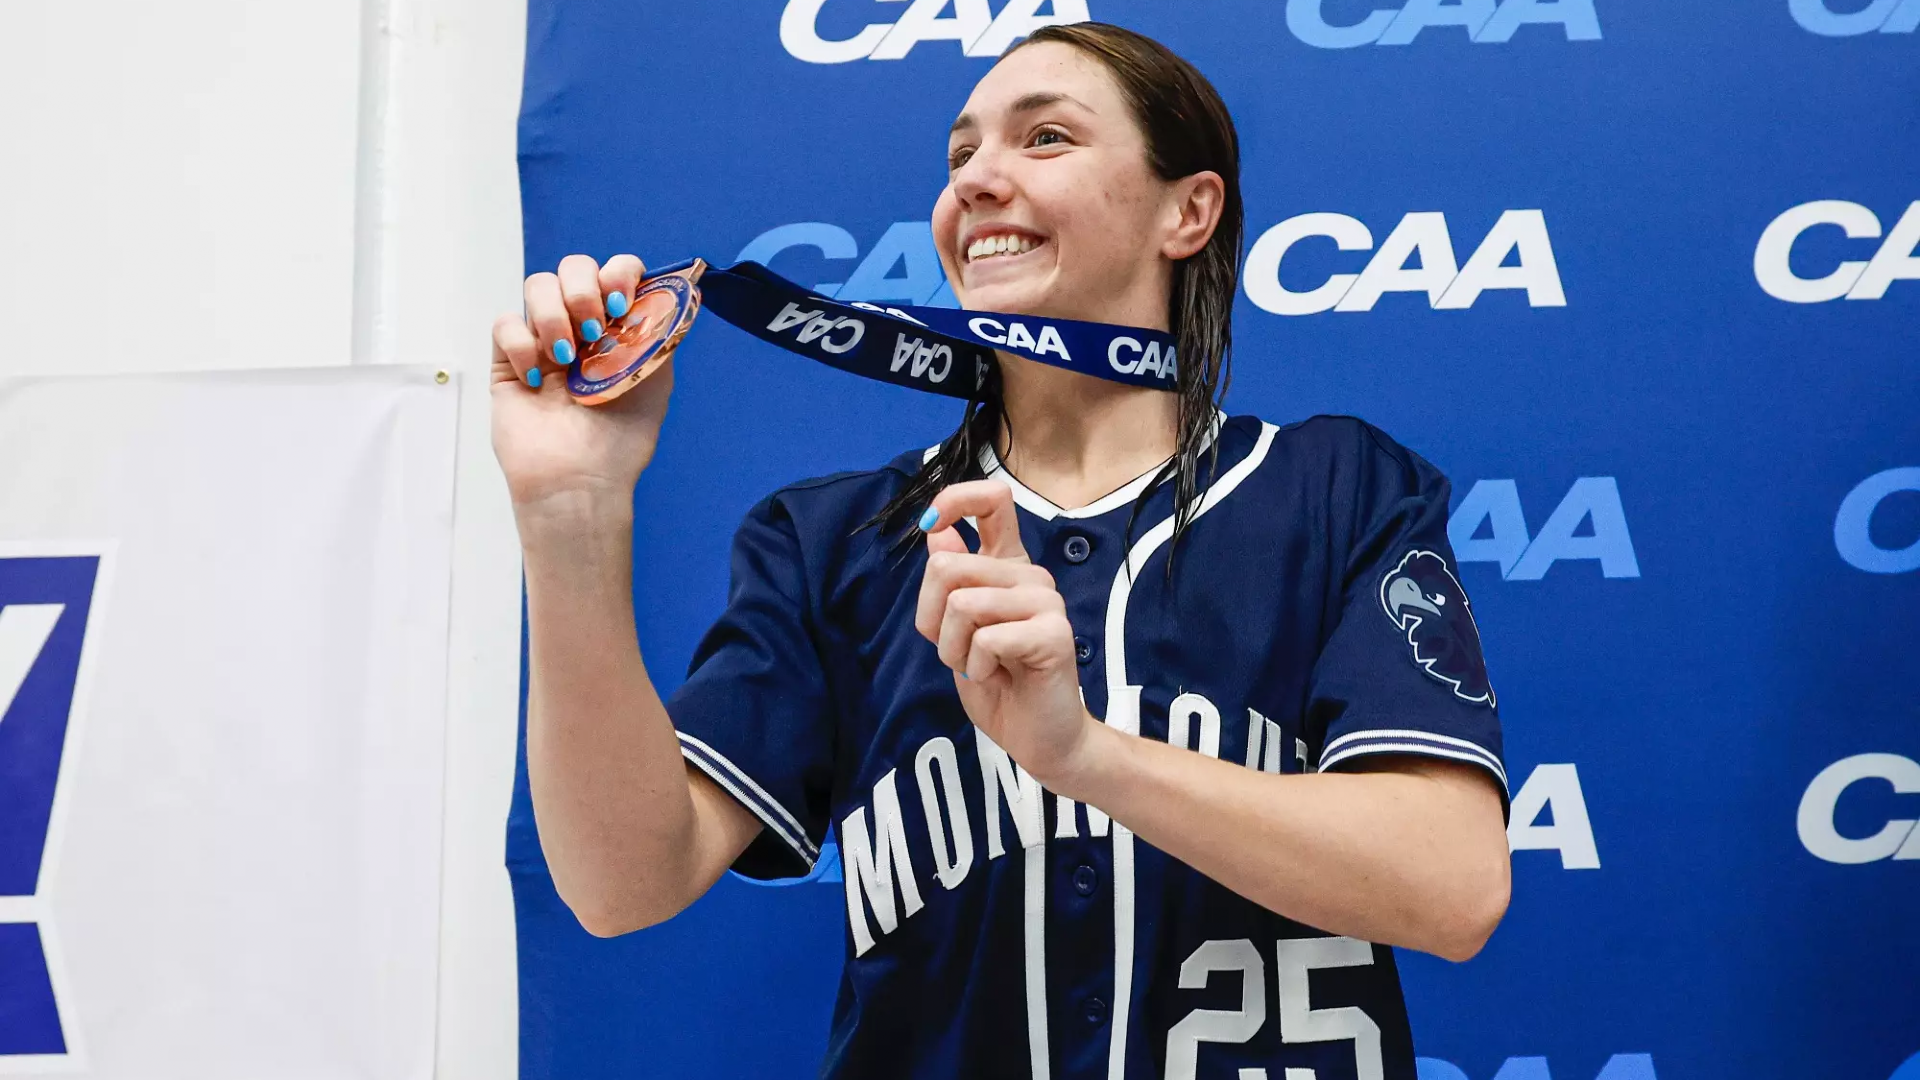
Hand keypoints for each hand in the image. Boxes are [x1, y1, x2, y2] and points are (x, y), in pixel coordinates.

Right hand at [490, 253, 672, 516]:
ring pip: (537, 285)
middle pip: (573, 267)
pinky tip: (538, 379)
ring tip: (565, 357)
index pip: (615, 272)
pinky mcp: (508, 361)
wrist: (579, 478)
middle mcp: (580, 328)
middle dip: (583, 287)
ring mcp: (543, 341)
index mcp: (617, 328)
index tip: (621, 303)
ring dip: (554, 314)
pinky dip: (521, 344)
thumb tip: (665, 293)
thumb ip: (658, 332)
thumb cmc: (620, 440)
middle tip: (593, 329)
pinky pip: (505, 323)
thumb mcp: (656, 379)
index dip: (618, 272)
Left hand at [914, 480, 1097, 789]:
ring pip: (962, 603)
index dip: (954, 499)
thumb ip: (950, 584)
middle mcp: (1030, 575)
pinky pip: (986, 638)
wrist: (1040, 738)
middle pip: (949, 565)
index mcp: (1008, 566)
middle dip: (931, 620)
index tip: (930, 525)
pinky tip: (998, 677)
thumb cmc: (1000, 682)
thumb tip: (937, 533)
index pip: (992, 500)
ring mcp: (1047, 602)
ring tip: (979, 666)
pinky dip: (977, 667)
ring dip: (954, 648)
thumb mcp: (957, 631)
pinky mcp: (1053, 634)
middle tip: (958, 651)